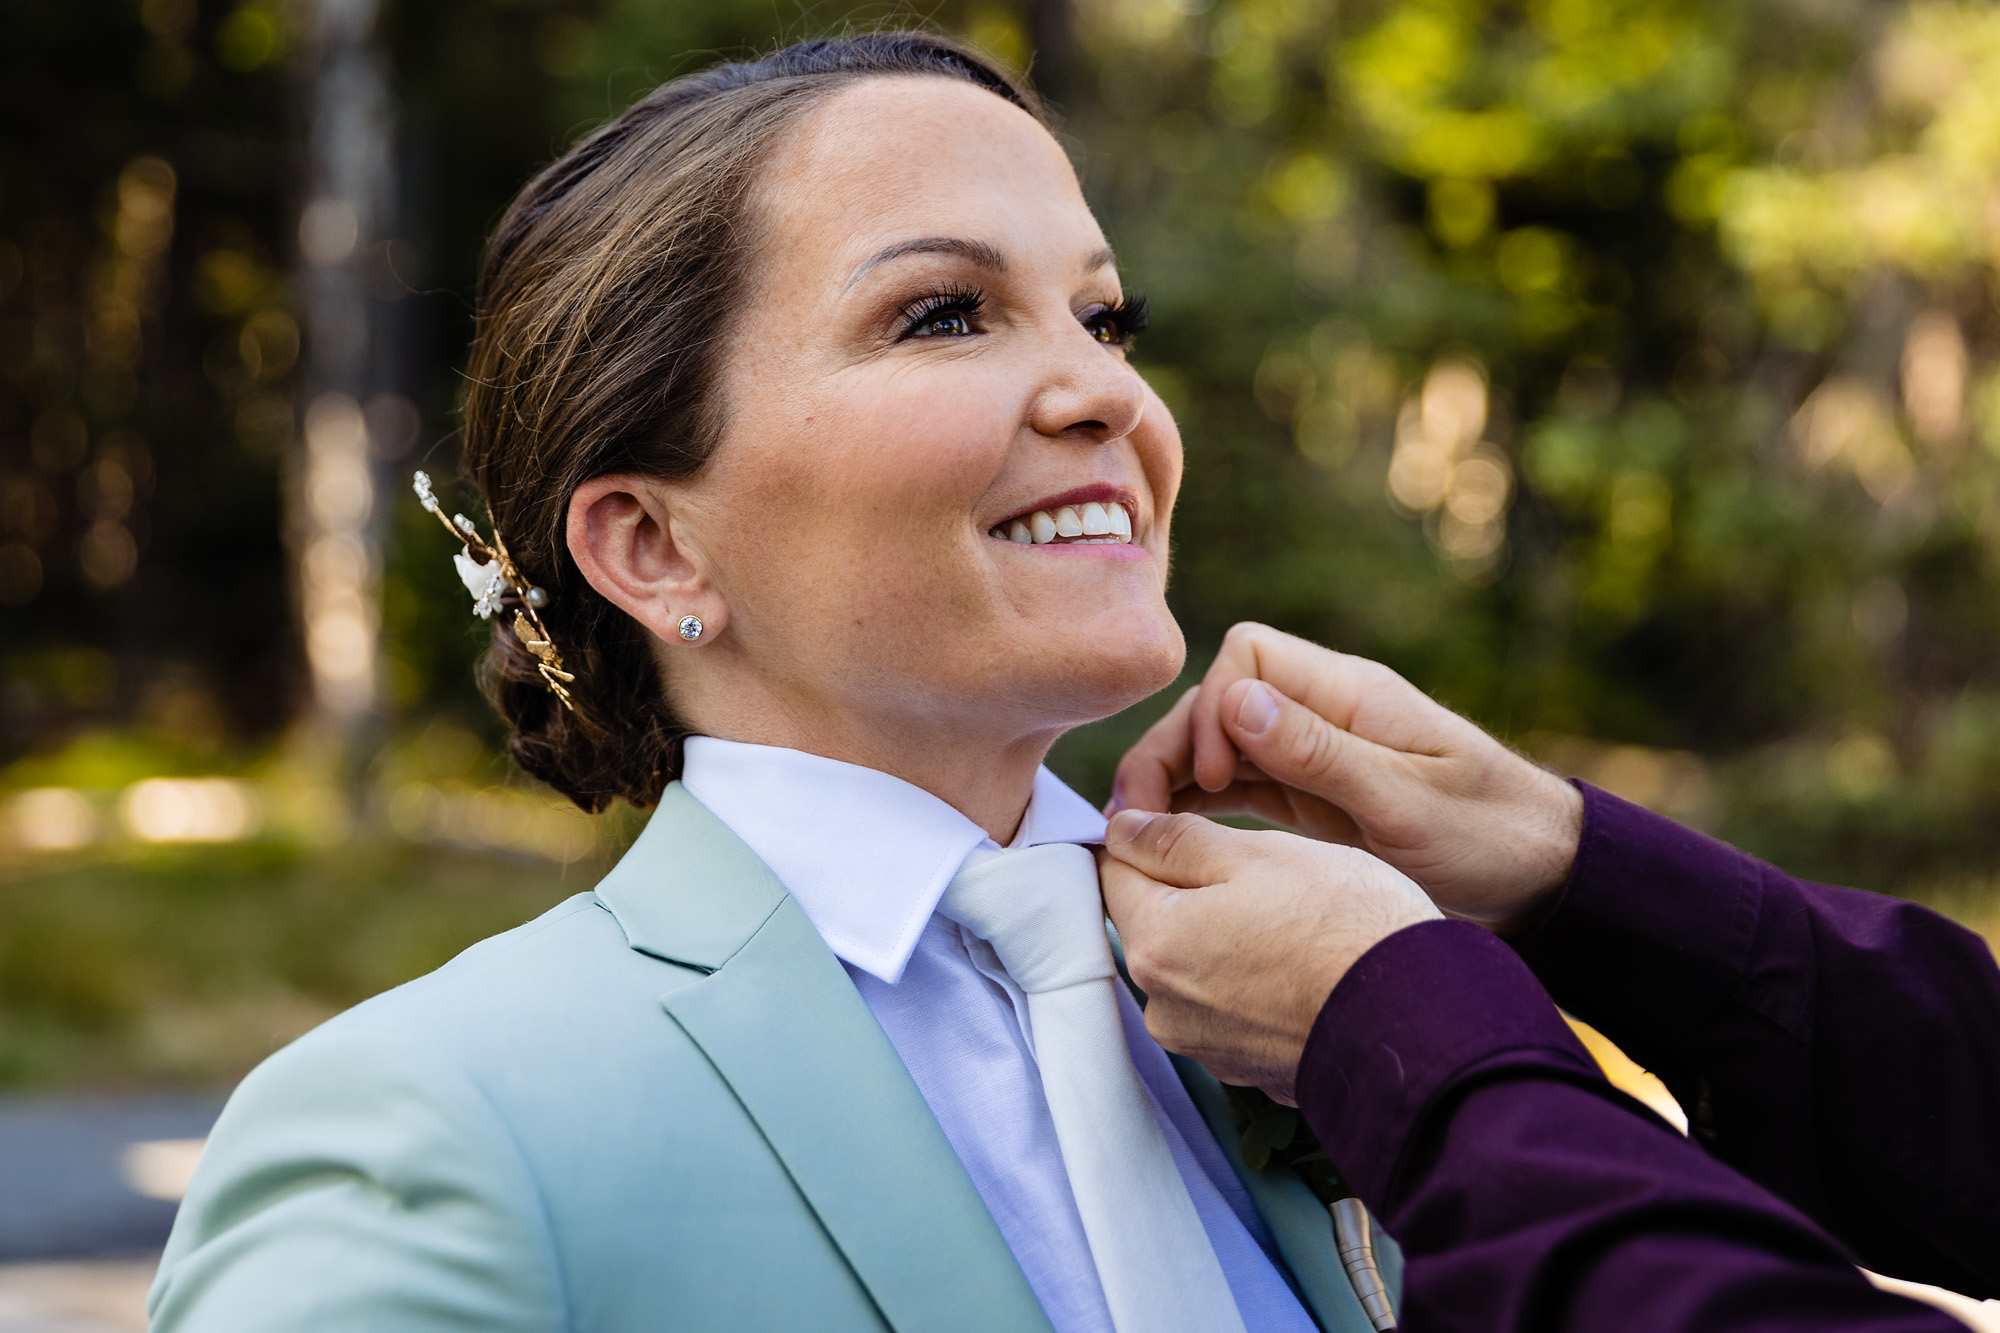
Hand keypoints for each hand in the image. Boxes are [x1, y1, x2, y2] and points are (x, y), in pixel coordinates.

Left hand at [1098, 808, 1440, 1103]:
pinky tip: (1304, 965)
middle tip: (1259, 869)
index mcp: (1155, 944)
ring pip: (1195, 965)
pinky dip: (1256, 981)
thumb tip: (1122, 828)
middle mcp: (1165, 1007)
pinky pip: (1234, 1008)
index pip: (1114, 871)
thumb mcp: (1258, 855)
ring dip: (1224, 936)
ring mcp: (1207, 1045)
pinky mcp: (1250, 1068)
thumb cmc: (1346, 928)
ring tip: (1292, 918)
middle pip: (1153, 922)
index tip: (1189, 820)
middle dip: (1190, 888)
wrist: (1422, 1022)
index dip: (1146, 834)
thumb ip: (1175, 839)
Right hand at [1110, 623, 1583, 933]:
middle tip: (1141, 816)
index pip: (1246, 657)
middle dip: (1173, 747)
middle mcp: (1324, 713)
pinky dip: (1197, 806)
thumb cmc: (1491, 835)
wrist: (1544, 877)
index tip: (1215, 782)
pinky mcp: (1310, 796)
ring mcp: (1314, 755)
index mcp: (1350, 694)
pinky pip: (1237, 785)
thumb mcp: (1408, 803)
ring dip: (1173, 779)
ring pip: (1216, 743)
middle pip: (1218, 700)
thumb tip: (1232, 700)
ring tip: (1137, 832)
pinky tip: (1170, 837)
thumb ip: (1321, 754)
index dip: (1214, 710)